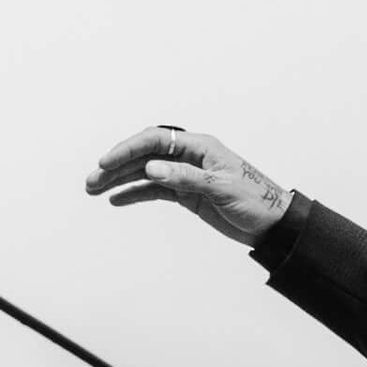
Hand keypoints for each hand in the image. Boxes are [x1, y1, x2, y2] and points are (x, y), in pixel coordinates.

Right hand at [84, 126, 291, 244]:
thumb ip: (186, 178)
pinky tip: (117, 199)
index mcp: (199, 147)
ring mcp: (186, 176)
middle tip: (92, 180)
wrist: (275, 226)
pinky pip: (156, 191)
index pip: (155, 140)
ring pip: (146, 174)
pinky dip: (136, 194)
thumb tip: (152, 168)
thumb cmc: (256, 201)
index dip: (128, 149)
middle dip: (116, 166)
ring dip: (120, 180)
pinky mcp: (187, 195)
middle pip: (144, 156)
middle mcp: (188, 157)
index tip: (106, 161)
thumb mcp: (222, 189)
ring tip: (94, 189)